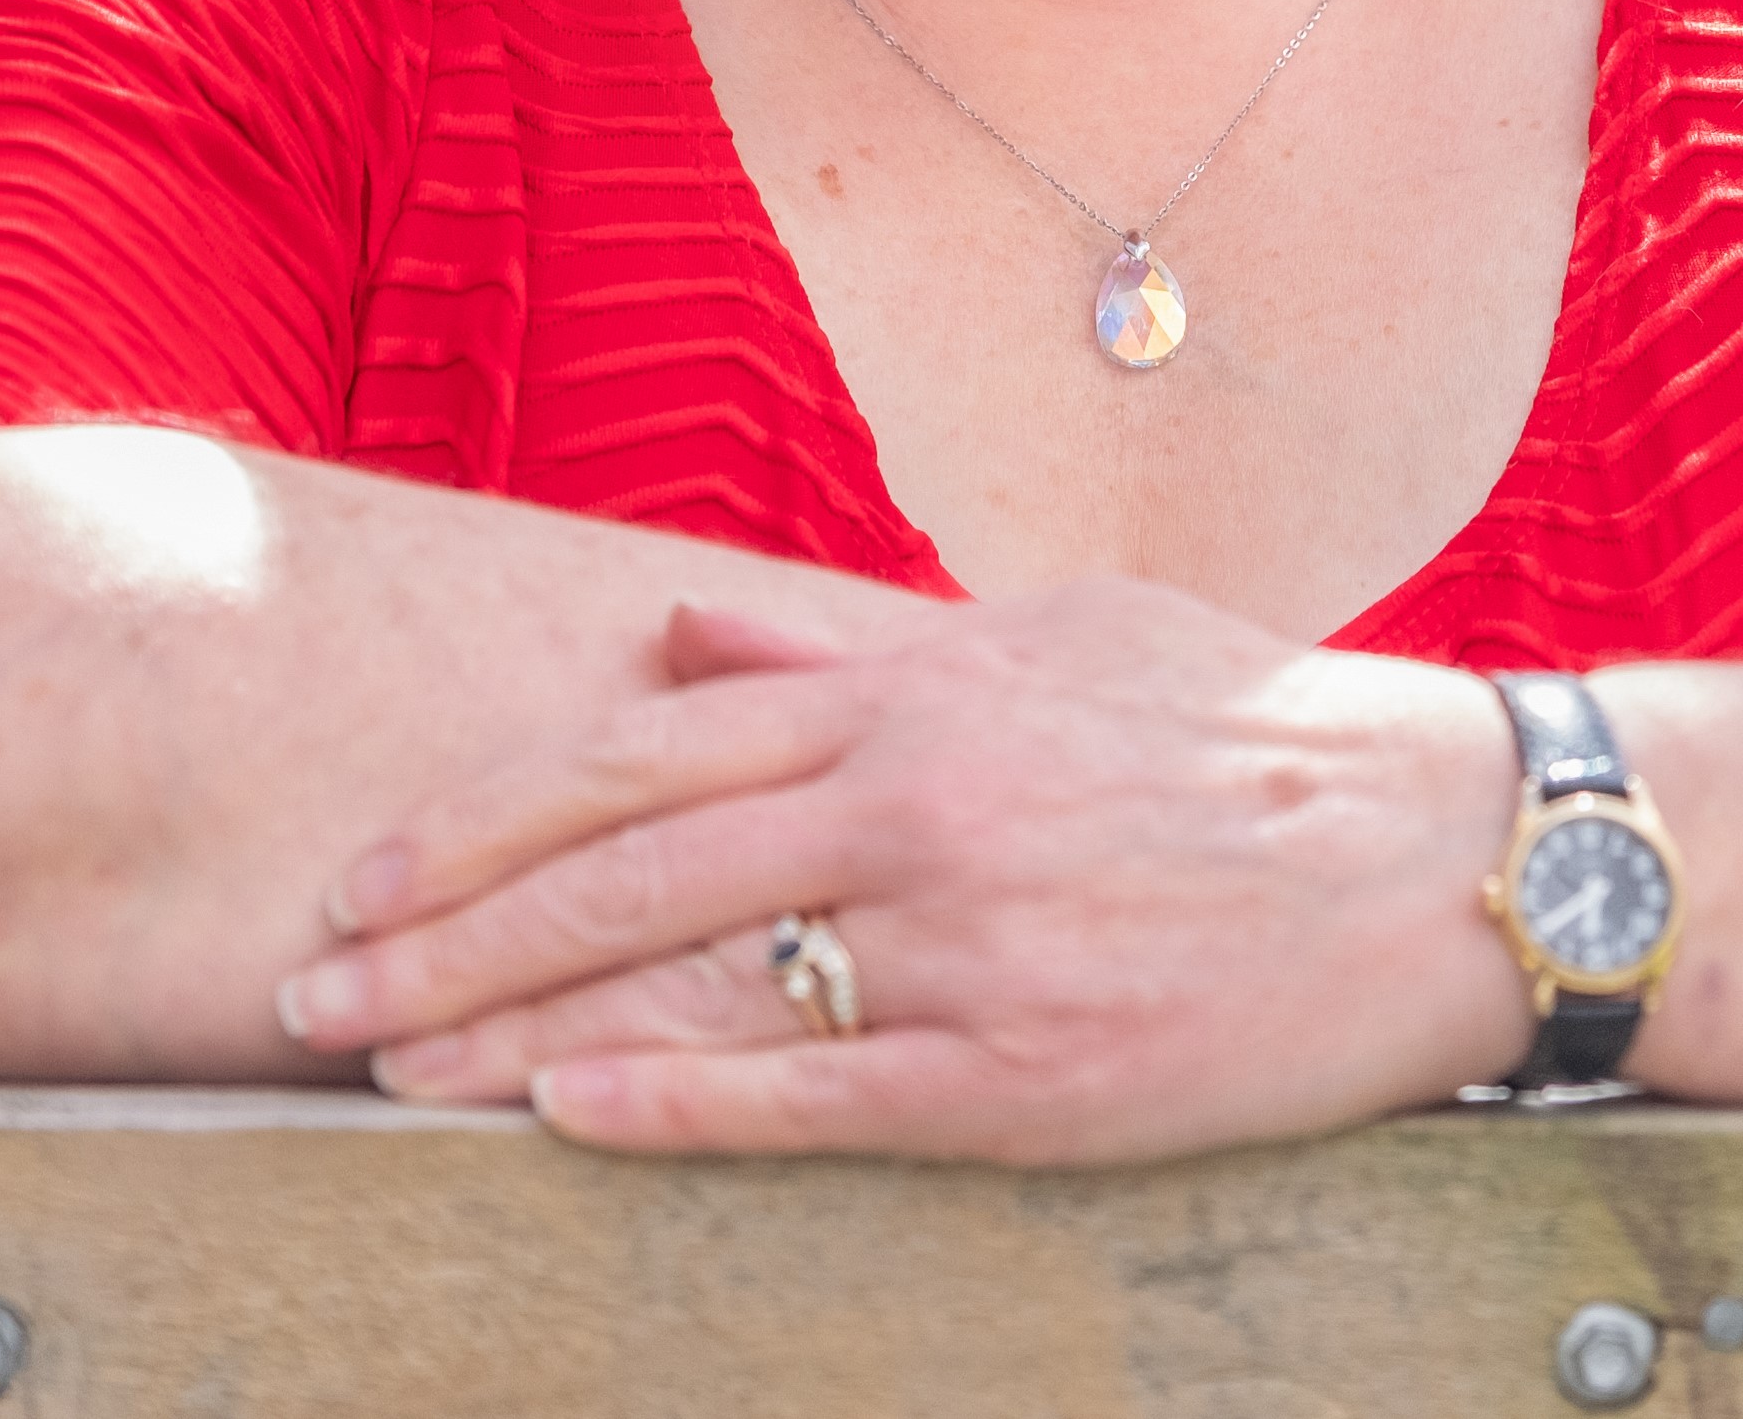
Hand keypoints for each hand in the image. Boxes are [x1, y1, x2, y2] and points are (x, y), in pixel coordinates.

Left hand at [273, 579, 1532, 1160]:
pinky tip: (561, 1119)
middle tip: (310, 986)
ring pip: (694, 979)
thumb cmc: (1242, 726)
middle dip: (448, 928)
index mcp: (915, 691)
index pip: (644, 748)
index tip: (372, 864)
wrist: (1432, 843)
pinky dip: (675, 1103)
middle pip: (629, 865)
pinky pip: (816, 1093)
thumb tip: (677, 624)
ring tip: (383, 1071)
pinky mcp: (1030, 1070)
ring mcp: (968, 940)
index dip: (487, 812)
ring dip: (517, 1027)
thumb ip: (849, 633)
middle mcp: (917, 799)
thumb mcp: (1048, 631)